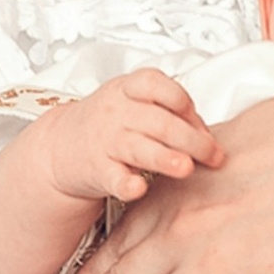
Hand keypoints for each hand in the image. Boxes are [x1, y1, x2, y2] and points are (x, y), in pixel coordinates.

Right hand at [34, 67, 224, 213]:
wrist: (60, 148)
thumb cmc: (110, 124)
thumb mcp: (135, 105)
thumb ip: (172, 114)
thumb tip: (209, 138)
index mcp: (128, 89)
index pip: (157, 85)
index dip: (183, 102)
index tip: (200, 122)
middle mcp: (117, 113)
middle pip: (159, 121)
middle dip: (192, 139)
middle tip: (214, 156)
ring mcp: (106, 142)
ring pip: (139, 147)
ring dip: (165, 157)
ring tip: (185, 167)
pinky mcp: (98, 171)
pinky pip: (114, 177)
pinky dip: (126, 184)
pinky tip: (138, 188)